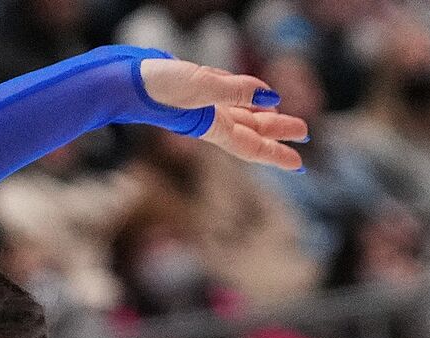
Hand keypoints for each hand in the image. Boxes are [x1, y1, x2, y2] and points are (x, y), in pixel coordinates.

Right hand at [138, 58, 307, 170]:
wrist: (125, 82)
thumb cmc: (158, 88)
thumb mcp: (200, 86)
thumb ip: (235, 90)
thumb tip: (270, 97)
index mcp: (213, 126)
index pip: (252, 145)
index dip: (277, 154)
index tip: (300, 163)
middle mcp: (210, 120)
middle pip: (252, 131)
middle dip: (278, 134)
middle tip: (304, 134)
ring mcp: (202, 106)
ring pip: (242, 115)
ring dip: (264, 119)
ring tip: (284, 119)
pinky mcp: (195, 91)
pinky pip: (229, 99)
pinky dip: (245, 100)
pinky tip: (253, 98)